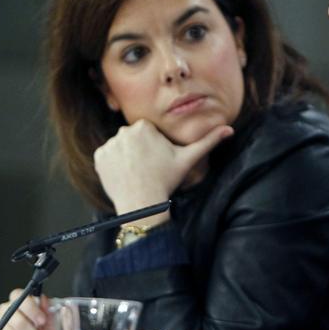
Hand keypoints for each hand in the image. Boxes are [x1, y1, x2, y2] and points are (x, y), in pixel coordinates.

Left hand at [94, 120, 232, 221]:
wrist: (142, 203)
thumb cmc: (166, 180)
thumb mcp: (188, 159)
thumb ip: (208, 142)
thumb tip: (229, 129)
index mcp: (144, 127)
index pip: (148, 132)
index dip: (155, 146)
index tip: (158, 161)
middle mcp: (123, 131)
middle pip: (133, 138)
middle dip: (140, 150)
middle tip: (149, 168)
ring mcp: (109, 144)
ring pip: (121, 147)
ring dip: (127, 157)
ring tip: (137, 173)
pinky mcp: (99, 157)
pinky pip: (108, 156)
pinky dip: (114, 164)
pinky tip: (125, 175)